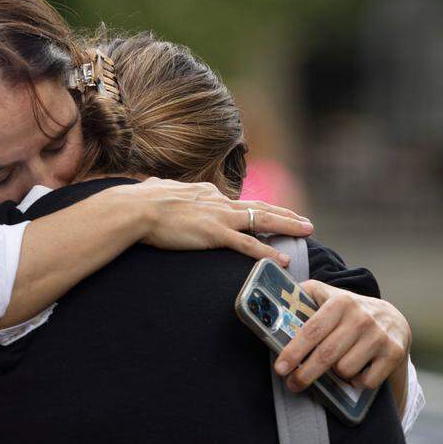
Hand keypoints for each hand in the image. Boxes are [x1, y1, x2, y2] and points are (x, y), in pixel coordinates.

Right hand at [112, 178, 313, 265]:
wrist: (136, 208)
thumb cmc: (139, 201)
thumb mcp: (154, 189)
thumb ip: (159, 187)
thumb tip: (149, 184)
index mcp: (205, 193)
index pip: (236, 202)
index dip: (256, 209)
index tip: (269, 215)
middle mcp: (218, 201)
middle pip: (259, 206)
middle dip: (285, 214)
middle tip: (305, 221)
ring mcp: (219, 217)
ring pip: (262, 220)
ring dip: (287, 225)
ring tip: (306, 231)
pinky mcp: (216, 233)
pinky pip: (249, 244)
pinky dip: (268, 252)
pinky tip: (283, 259)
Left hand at [272, 280, 410, 393]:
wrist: (394, 320)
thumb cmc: (350, 311)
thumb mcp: (329, 296)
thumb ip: (304, 295)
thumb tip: (274, 301)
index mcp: (340, 302)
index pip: (311, 331)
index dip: (293, 352)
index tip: (280, 368)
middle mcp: (361, 318)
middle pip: (326, 356)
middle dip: (305, 374)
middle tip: (292, 384)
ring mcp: (379, 336)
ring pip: (344, 370)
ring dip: (335, 374)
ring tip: (335, 366)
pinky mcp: (393, 354)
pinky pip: (365, 381)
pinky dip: (357, 381)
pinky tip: (357, 370)